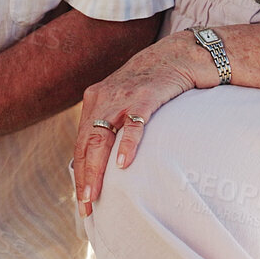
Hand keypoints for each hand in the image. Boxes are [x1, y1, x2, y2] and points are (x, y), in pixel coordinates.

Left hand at [72, 35, 210, 216]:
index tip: (82, 201)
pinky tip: (123, 164)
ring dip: (96, 168)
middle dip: (83, 177)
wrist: (180, 52)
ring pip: (101, 137)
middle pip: (85, 143)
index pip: (81, 143)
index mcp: (95, 100)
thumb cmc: (155, 82)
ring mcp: (122, 96)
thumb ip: (114, 122)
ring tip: (94, 194)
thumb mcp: (126, 99)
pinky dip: (127, 144)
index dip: (79, 172)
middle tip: (85, 205)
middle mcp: (102, 98)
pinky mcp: (146, 95)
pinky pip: (133, 123)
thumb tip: (111, 160)